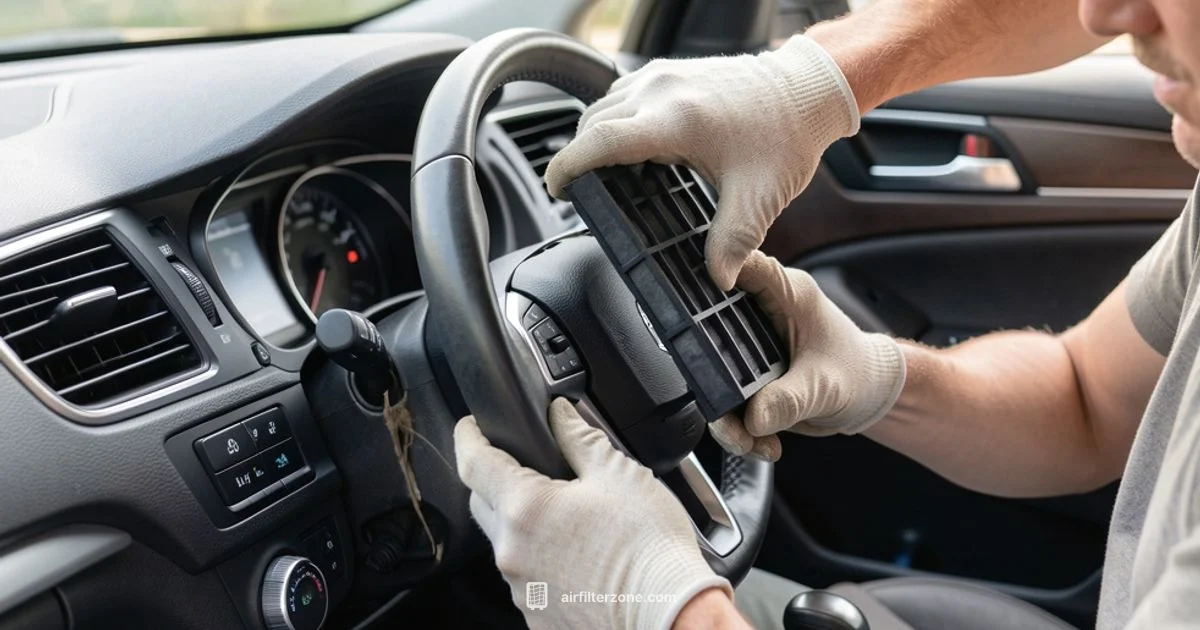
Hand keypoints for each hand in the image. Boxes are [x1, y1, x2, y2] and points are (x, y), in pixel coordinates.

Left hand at [454, 398, 730, 629]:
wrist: (671, 617)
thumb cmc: (649, 550)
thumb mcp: (619, 474)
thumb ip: (579, 437)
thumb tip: (559, 415)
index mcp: (525, 507)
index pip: (473, 462)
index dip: (468, 436)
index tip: (470, 426)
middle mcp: (512, 551)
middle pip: (483, 503)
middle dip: (496, 481)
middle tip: (528, 468)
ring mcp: (521, 589)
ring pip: (507, 544)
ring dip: (525, 525)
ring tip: (570, 518)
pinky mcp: (536, 616)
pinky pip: (526, 578)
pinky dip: (542, 561)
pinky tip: (578, 555)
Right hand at [545, 35, 858, 289]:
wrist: (808, 89)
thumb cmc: (787, 134)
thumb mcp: (760, 198)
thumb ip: (733, 243)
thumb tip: (718, 280)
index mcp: (676, 120)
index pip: (598, 140)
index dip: (567, 166)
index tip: (556, 189)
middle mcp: (661, 90)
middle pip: (593, 124)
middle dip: (581, 158)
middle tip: (585, 195)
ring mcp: (663, 75)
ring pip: (604, 105)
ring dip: (596, 137)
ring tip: (605, 174)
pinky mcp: (669, 71)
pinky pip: (622, 94)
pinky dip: (615, 120)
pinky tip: (632, 147)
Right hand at [709, 252, 905, 458]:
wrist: (867, 396)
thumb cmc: (857, 372)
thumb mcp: (826, 386)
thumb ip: (790, 399)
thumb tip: (753, 416)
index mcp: (786, 293)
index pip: (741, 266)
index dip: (713, 275)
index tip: (697, 310)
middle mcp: (758, 313)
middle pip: (707, 326)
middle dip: (711, 377)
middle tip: (726, 414)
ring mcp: (747, 344)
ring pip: (711, 373)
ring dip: (725, 416)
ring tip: (748, 439)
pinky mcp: (743, 374)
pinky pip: (724, 400)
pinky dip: (737, 428)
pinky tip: (760, 441)